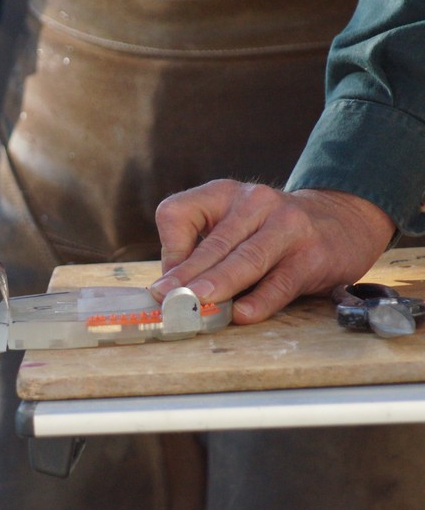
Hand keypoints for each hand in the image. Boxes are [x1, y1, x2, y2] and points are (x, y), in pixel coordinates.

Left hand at [151, 179, 395, 323]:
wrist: (343, 220)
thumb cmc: (270, 231)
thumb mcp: (232, 225)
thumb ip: (201, 249)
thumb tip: (171, 290)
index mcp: (223, 194)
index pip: (179, 212)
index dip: (169, 248)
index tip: (166, 281)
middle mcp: (254, 203)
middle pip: (213, 243)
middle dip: (186, 275)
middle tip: (166, 299)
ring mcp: (287, 226)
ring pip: (245, 259)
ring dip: (218, 284)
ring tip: (195, 302)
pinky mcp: (312, 255)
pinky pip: (281, 282)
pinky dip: (260, 300)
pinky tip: (243, 314)